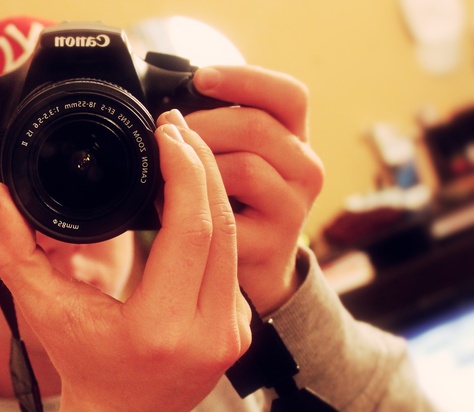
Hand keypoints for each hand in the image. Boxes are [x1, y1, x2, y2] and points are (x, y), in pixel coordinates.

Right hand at [0, 110, 250, 411]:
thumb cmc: (85, 368)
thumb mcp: (43, 310)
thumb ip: (14, 252)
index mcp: (160, 328)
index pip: (191, 231)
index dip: (185, 172)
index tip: (168, 134)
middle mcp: (208, 331)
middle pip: (221, 226)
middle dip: (202, 166)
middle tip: (176, 128)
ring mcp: (231, 331)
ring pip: (236, 240)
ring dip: (213, 189)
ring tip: (186, 151)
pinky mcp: (239, 326)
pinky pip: (234, 261)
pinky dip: (215, 221)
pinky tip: (195, 196)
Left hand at [187, 66, 323, 315]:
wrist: (255, 272)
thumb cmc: (238, 207)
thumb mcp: (234, 161)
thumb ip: (218, 133)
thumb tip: (168, 115)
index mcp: (295, 140)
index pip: (289, 96)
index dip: (245, 80)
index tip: (200, 77)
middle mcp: (305, 169)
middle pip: (258, 127)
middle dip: (203, 124)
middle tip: (168, 133)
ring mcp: (294, 209)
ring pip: (245, 168)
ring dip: (198, 167)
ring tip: (169, 174)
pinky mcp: (275, 244)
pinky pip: (229, 215)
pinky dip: (194, 208)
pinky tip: (172, 209)